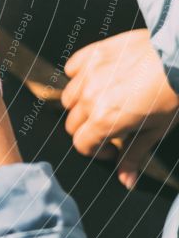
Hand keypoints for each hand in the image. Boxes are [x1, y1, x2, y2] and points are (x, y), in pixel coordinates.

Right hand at [62, 29, 178, 187]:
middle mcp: (89, 97)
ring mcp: (88, 74)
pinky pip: (72, 69)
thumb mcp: (155, 131)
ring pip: (69, 98)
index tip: (113, 149)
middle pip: (72, 123)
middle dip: (88, 131)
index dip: (96, 151)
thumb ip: (134, 156)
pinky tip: (96, 81)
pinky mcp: (91, 55)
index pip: (81, 144)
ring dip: (81, 105)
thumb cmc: (171, 96)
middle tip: (110, 128)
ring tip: (102, 104)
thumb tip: (126, 182)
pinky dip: (79, 77)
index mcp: (104, 120)